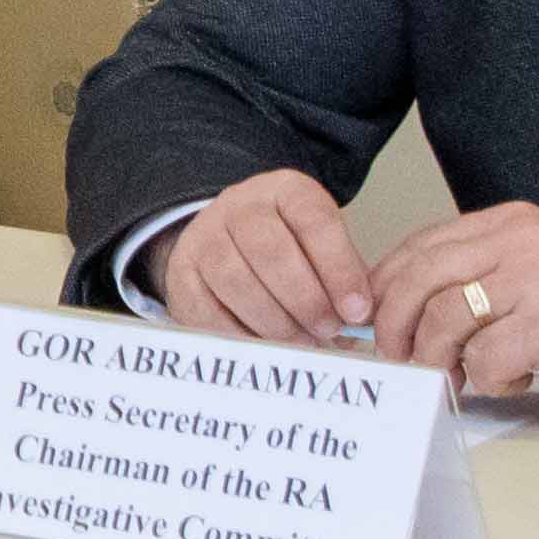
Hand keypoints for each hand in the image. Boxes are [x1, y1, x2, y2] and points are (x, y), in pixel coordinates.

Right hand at [143, 169, 372, 345]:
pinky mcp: (181, 271)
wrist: (231, 239)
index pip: (314, 221)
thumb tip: (357, 319)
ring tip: (302, 343)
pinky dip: (240, 335)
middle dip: (306, 299)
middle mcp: (240, 204)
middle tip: (329, 330)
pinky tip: (266, 347)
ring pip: (236, 280)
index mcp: (285, 190)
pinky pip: (206, 308)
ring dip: (275, 321)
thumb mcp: (323, 247)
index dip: (339, 268)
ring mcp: (204, 235)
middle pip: (270, 251)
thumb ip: (342, 277)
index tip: (357, 311)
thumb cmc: (292, 250)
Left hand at [365, 205, 538, 410]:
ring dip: (440, 360)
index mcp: (508, 223)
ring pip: (446, 319)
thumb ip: (475, 277)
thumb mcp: (530, 270)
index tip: (372, 323)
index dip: (384, 288)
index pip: (420, 247)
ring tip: (460, 376)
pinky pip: (487, 357)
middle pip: (420, 280)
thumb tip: (400, 311)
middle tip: (400, 360)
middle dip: (395, 327)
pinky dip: (486, 379)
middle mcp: (519, 242)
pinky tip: (510, 380)